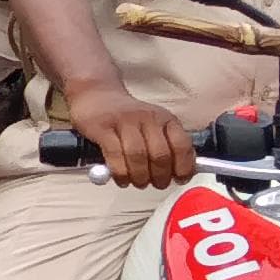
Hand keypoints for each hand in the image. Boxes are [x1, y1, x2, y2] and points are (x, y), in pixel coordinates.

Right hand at [66, 81, 193, 189]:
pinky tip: (121, 179)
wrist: (95, 96)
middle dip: (160, 176)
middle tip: (157, 184)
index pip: (181, 144)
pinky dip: (120, 173)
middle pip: (160, 154)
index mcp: (164, 118)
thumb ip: (167, 145)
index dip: (184, 166)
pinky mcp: (103, 127)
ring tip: (139, 183)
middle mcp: (147, 117)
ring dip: (140, 177)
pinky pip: (114, 156)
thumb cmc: (126, 118)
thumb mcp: (152, 125)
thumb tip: (180, 172)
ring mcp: (124, 121)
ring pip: (138, 156)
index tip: (180, 179)